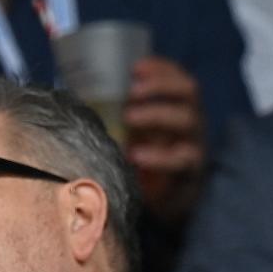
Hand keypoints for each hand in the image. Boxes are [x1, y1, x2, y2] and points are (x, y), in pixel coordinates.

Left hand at [124, 57, 205, 220]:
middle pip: (189, 93)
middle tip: (132, 91)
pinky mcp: (189, 172)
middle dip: (161, 86)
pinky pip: (181, 160)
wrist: (164, 205)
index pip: (178, 79)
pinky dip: (158, 156)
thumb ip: (118, 116)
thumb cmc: (144, 162)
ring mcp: (193, 145)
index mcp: (177, 108)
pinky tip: (134, 154)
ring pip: (188, 121)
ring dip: (157, 114)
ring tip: (129, 117)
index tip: (136, 66)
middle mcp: (190, 123)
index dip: (161, 69)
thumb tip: (79, 97)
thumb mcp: (132, 135)